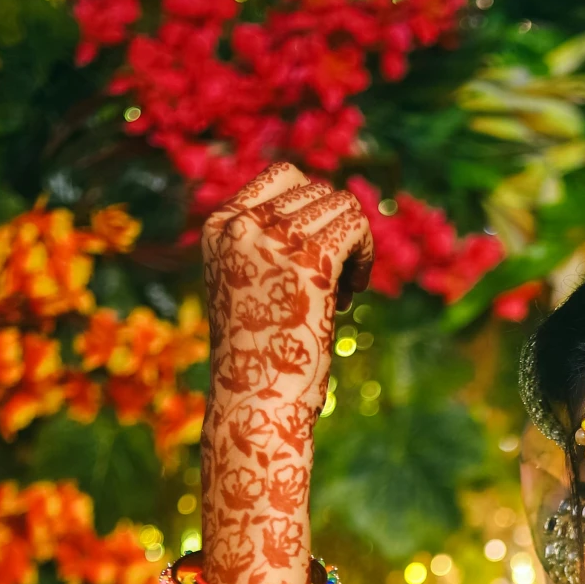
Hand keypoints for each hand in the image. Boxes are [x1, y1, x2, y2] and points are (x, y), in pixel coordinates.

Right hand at [199, 161, 373, 583]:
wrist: (254, 408)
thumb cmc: (259, 361)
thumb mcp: (252, 287)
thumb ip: (272, 242)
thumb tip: (333, 202)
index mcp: (218, 227)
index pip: (283, 175)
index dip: (314, 211)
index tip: (315, 263)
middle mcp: (239, 224)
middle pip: (317, 190)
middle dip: (335, 234)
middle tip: (331, 290)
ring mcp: (272, 238)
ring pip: (342, 205)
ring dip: (353, 249)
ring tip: (339, 297)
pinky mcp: (308, 260)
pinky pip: (357, 225)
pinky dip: (366, 256)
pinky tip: (352, 295)